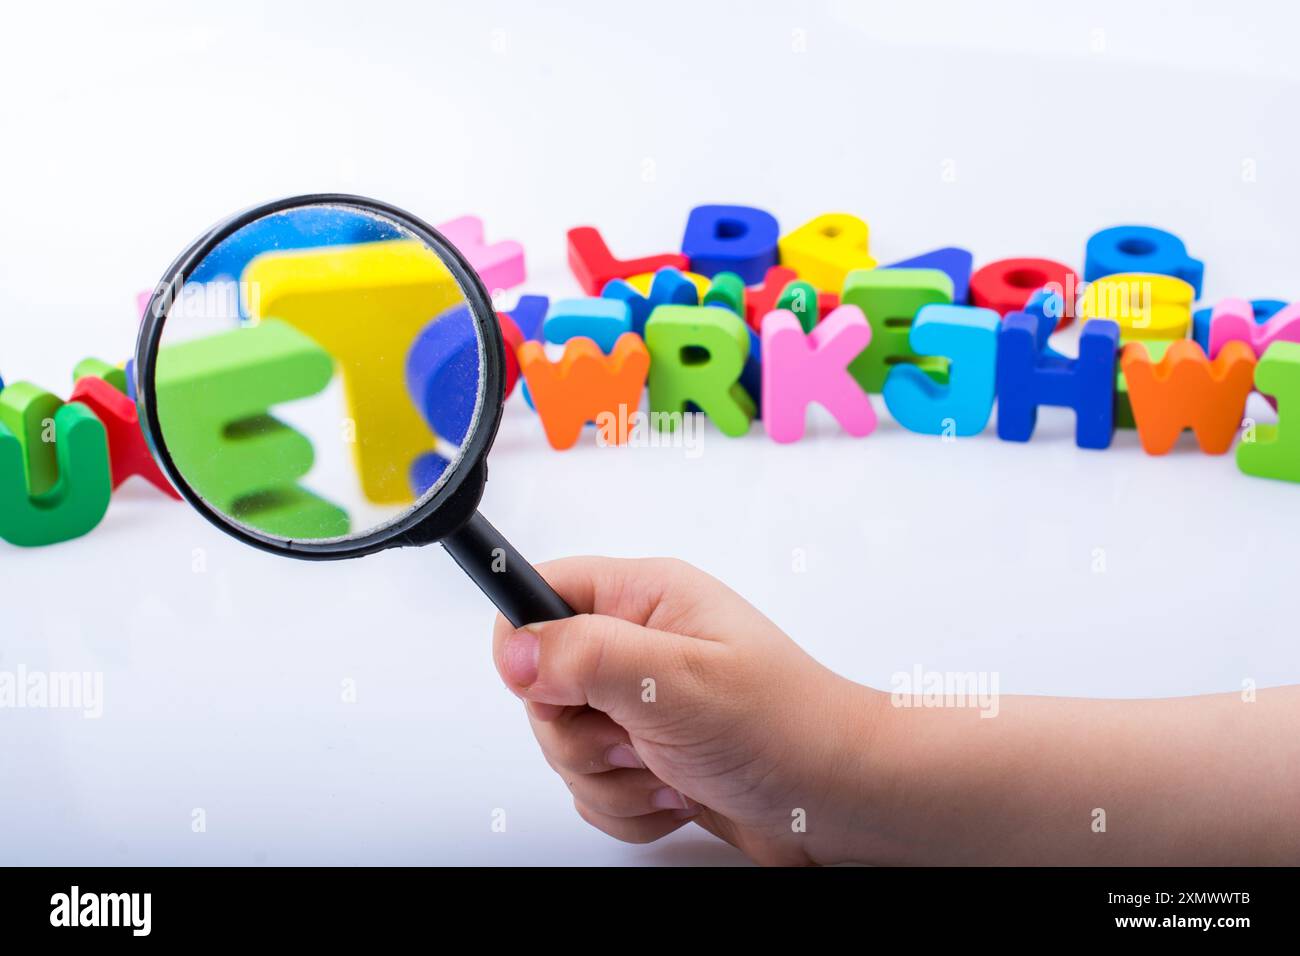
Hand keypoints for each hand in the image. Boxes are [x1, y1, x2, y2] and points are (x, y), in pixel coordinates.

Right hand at [491, 556, 884, 864]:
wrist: (840, 799)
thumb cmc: (787, 725)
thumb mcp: (677, 680)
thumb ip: (586, 656)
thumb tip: (512, 646)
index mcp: (647, 597)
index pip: (541, 590)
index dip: (527, 640)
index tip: (551, 687)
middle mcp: (639, 644)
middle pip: (542, 683)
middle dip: (580, 733)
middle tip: (637, 735)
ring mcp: (642, 704)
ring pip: (564, 745)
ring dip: (610, 778)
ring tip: (670, 767)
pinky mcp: (647, 756)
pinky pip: (593, 788)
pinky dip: (628, 807)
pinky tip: (677, 794)